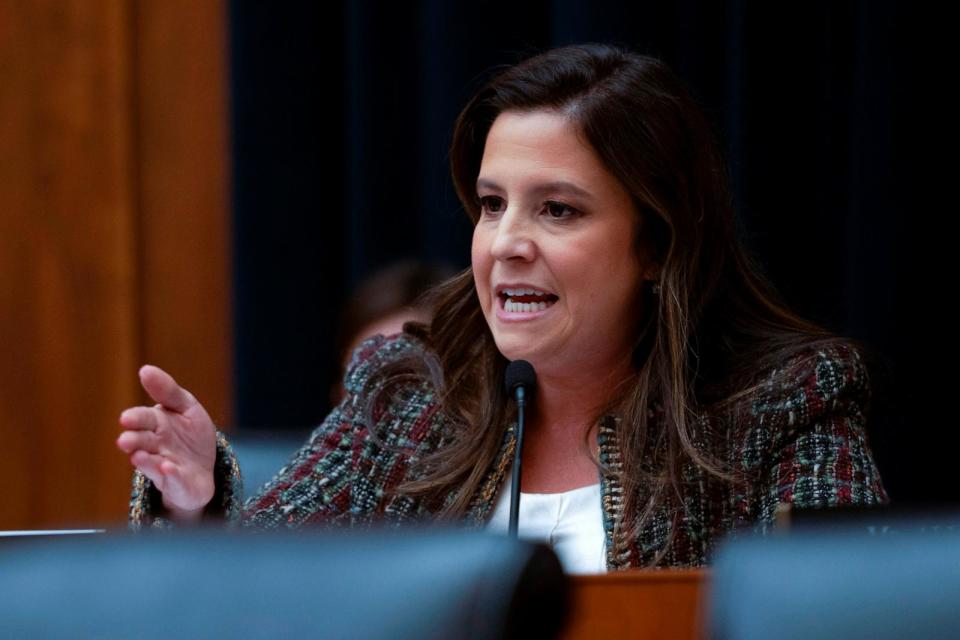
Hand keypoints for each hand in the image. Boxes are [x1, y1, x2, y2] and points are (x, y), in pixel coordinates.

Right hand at [116, 365, 216, 521]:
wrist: (202, 470)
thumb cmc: (190, 436)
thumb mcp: (187, 408)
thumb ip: (168, 391)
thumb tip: (144, 370)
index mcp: (156, 424)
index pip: (143, 419)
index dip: (136, 419)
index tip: (126, 419)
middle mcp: (155, 446)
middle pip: (142, 442)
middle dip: (133, 440)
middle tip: (125, 440)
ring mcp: (163, 466)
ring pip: (151, 463)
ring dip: (145, 460)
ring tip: (138, 456)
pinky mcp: (176, 484)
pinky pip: (173, 480)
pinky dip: (170, 475)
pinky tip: (168, 467)